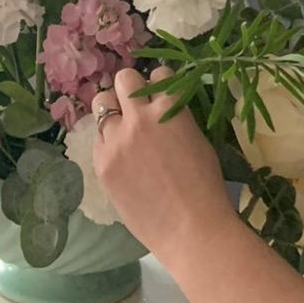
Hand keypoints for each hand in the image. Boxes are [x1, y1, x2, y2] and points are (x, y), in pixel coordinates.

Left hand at [92, 66, 234, 260]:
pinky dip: (109, 141)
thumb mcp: (196, 138)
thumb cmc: (205, 185)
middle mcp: (138, 117)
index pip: (158, 74)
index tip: (162, 95)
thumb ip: (175, 117)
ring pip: (101, 104)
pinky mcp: (102, 164)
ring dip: (114, 111)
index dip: (161, 84)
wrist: (190, 228)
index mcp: (169, 108)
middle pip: (123, 79)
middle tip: (138, 107)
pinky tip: (121, 156)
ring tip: (124, 129)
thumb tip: (161, 109)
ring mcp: (116, 141)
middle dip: (131, 89)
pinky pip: (98, 139)